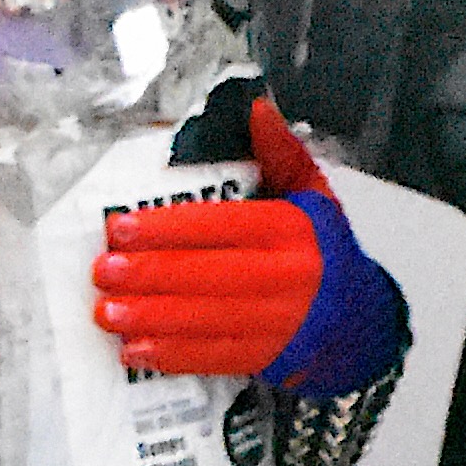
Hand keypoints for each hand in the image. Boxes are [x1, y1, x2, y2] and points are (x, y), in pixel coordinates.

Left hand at [96, 96, 331, 381]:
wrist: (362, 322)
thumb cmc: (325, 252)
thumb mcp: (312, 195)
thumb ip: (280, 152)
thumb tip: (256, 107)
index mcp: (289, 231)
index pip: (220, 225)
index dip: (168, 228)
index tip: (121, 228)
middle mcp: (285, 277)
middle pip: (208, 275)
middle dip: (150, 274)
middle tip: (102, 271)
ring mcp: (278, 323)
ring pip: (207, 320)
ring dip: (152, 318)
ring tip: (106, 312)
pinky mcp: (267, 357)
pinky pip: (216, 358)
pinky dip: (174, 357)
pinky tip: (136, 352)